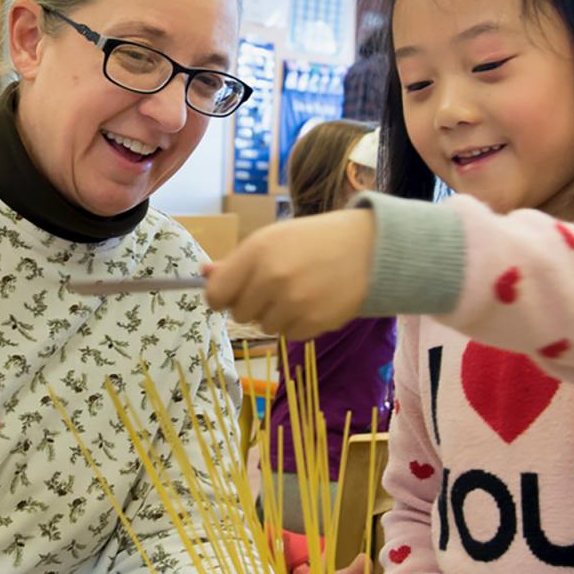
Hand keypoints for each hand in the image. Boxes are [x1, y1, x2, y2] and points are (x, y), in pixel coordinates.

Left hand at [203, 209, 375, 338]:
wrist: (369, 248)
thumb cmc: (314, 240)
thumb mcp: (272, 239)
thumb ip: (237, 262)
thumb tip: (204, 274)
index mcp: (256, 252)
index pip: (216, 294)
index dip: (221, 297)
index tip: (230, 295)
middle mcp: (272, 278)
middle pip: (240, 313)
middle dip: (252, 304)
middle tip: (273, 287)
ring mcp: (294, 302)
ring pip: (265, 326)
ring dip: (276, 315)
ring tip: (298, 292)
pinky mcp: (314, 322)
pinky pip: (290, 335)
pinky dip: (298, 324)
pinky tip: (313, 302)